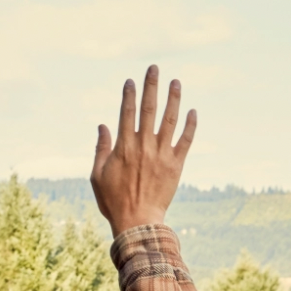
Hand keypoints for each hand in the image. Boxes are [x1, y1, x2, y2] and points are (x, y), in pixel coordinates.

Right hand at [90, 64, 196, 234]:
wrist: (137, 222)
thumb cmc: (113, 200)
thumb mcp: (97, 175)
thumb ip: (101, 148)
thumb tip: (102, 125)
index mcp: (123, 146)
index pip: (126, 112)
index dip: (129, 94)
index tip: (131, 80)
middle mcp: (144, 146)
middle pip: (149, 109)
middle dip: (151, 86)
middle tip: (154, 68)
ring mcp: (162, 154)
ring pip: (170, 120)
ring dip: (173, 99)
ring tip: (176, 82)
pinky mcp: (176, 165)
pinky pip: (185, 140)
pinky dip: (190, 125)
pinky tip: (192, 111)